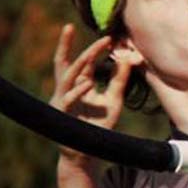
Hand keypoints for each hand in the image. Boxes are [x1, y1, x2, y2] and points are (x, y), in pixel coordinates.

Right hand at [48, 26, 129, 170]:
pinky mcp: (61, 115)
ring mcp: (62, 102)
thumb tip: (126, 59)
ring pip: (67, 77)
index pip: (81, 62)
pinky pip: (67, 100)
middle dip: (71, 45)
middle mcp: (67, 90)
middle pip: (68, 63)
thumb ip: (118, 81)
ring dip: (80, 62)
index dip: (92, 49)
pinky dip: (77, 91)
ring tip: (95, 50)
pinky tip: (88, 82)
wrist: (87, 155)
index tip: (107, 36)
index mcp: (78, 86)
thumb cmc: (99, 127)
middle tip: (87, 32)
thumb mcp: (113, 101)